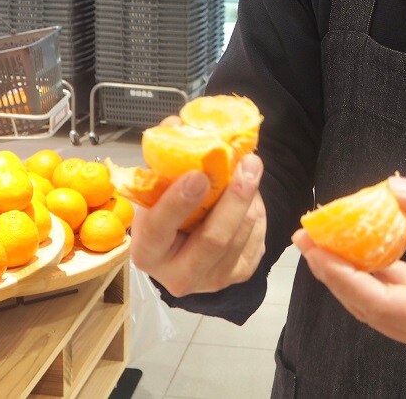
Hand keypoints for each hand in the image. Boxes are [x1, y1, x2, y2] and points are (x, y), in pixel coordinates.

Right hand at [131, 152, 266, 296]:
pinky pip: (258, 237)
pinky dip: (257, 209)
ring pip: (241, 233)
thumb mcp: (157, 188)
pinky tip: (248, 195)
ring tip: (248, 169)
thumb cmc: (166, 210)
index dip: (178, 202)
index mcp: (147, 252)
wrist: (185, 244)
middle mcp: (178, 276)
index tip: (198, 174)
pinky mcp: (239, 275)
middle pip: (214, 239)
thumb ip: (165, 159)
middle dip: (235, 198)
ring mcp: (212, 280)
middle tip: (248, 162)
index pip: (159, 228)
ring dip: (250, 197)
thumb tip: (178, 124)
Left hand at [293, 177, 405, 364]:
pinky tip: (362, 247)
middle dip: (337, 272)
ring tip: (325, 241)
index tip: (314, 247)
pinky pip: (400, 300)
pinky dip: (379, 275)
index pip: (379, 302)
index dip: (341, 274)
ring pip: (382, 306)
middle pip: (372, 308)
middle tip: (307, 237)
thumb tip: (396, 186)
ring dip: (353, 274)